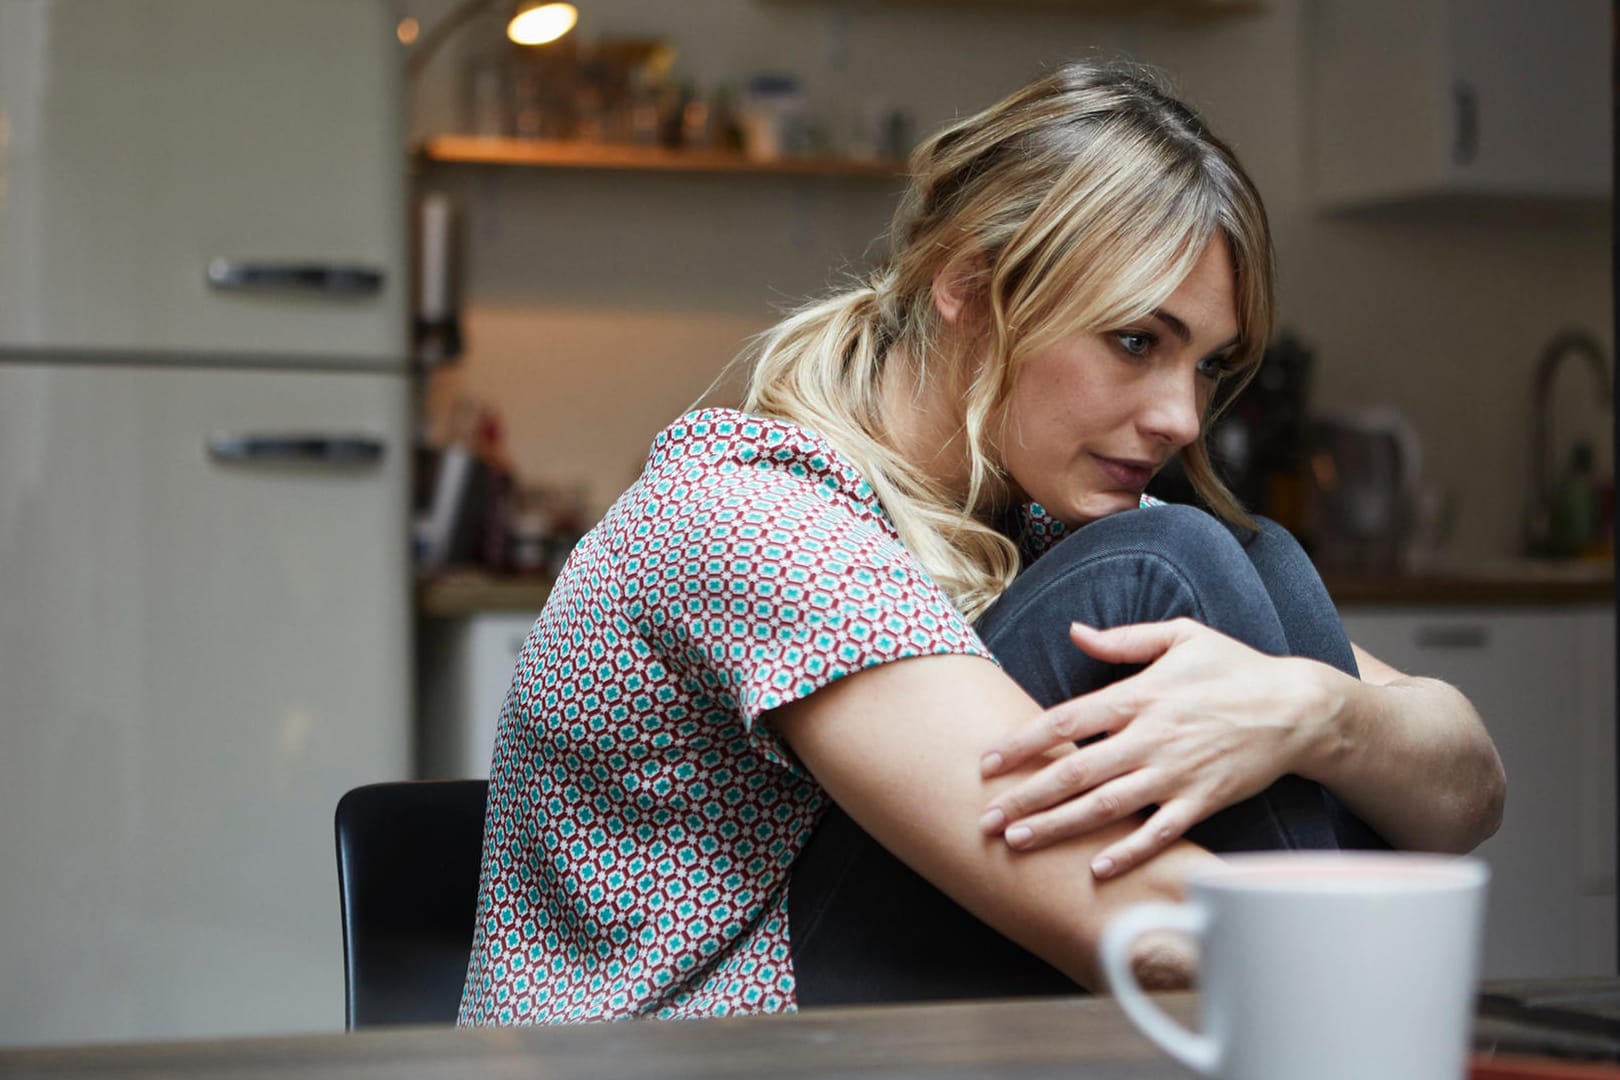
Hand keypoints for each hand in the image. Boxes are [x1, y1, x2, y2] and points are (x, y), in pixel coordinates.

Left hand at [978, 619, 1335, 877]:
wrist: (1299, 707)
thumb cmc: (1235, 667)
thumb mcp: (1181, 636)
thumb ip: (1123, 639)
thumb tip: (1075, 632)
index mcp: (1140, 695)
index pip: (1066, 719)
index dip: (1023, 741)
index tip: (987, 761)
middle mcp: (1152, 737)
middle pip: (1076, 771)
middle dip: (1026, 796)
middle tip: (985, 818)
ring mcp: (1177, 773)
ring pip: (1107, 806)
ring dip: (1059, 826)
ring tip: (1018, 841)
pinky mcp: (1204, 801)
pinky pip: (1160, 832)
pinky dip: (1129, 852)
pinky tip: (1096, 869)